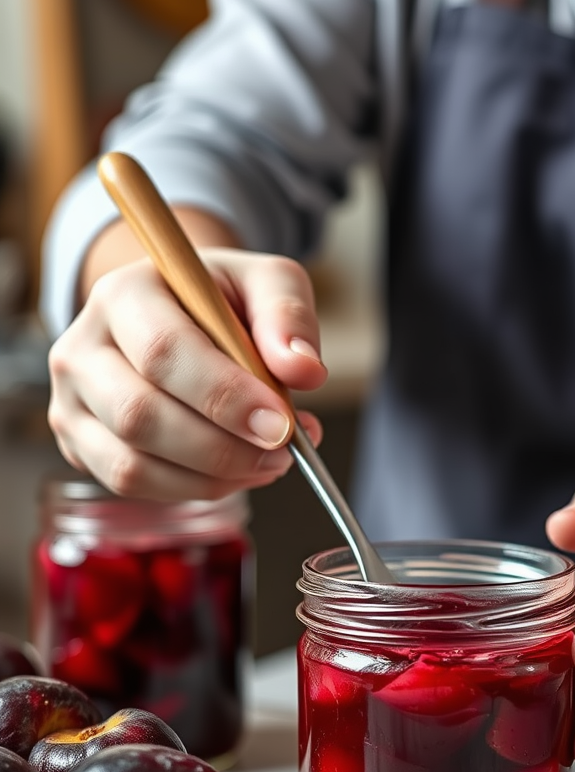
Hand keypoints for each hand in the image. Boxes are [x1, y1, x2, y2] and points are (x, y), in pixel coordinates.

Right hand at [48, 248, 326, 500]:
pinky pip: (133, 485)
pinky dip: (195, 488)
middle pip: (140, 415)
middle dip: (222, 447)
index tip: (282, 423)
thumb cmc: (224, 300)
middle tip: (283, 452)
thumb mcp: (266, 283)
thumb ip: (288, 316)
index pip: (165, 352)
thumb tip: (303, 369)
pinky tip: (238, 470)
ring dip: (213, 476)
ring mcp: (72, 402)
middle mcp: (82, 348)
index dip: (226, 396)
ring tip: (269, 461)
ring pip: (132, 463)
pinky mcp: (81, 444)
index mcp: (124, 293)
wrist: (183, 314)